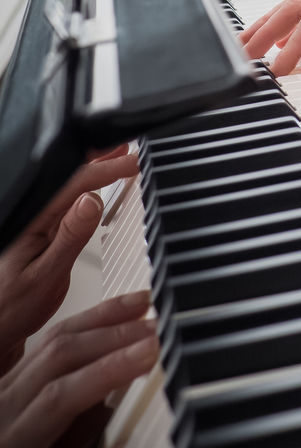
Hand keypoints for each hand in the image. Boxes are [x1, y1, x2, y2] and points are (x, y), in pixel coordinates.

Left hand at [0, 148, 137, 373]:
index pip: (74, 182)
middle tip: (128, 148)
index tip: (131, 163)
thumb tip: (92, 201)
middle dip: (100, 157)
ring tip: (117, 158)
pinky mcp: (39, 234)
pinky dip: (86, 190)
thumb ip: (70, 237)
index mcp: (31, 220)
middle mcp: (32, 217)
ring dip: (94, 170)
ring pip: (67, 187)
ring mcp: (35, 224)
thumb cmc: (12, 309)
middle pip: (68, 176)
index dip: (106, 169)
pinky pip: (65, 203)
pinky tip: (98, 191)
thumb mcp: (46, 276)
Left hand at [0, 293, 157, 447]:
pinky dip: (88, 320)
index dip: (108, 369)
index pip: (60, 396)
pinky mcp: (12, 375)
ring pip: (55, 337)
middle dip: (115, 336)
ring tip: (144, 306)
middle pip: (59, 356)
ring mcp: (6, 386)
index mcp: (11, 438)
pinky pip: (50, 336)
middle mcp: (4, 405)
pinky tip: (113, 313)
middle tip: (158, 328)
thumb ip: (77, 440)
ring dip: (106, 318)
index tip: (149, 353)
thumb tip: (112, 410)